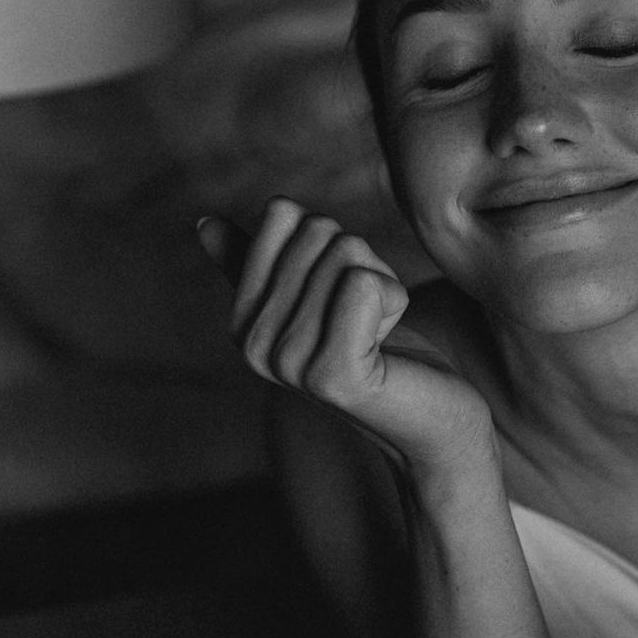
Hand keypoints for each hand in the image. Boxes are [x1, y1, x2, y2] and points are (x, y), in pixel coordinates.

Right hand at [196, 197, 492, 468]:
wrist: (434, 422)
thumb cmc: (379, 351)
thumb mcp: (316, 298)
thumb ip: (258, 264)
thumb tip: (203, 222)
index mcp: (242, 322)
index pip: (281, 215)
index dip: (330, 241)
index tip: (344, 294)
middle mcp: (255, 347)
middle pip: (317, 232)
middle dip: (362, 262)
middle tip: (370, 319)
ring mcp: (289, 366)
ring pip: (346, 254)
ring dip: (383, 284)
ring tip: (380, 335)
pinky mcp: (333, 376)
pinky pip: (363, 283)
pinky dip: (394, 297)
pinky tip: (390, 344)